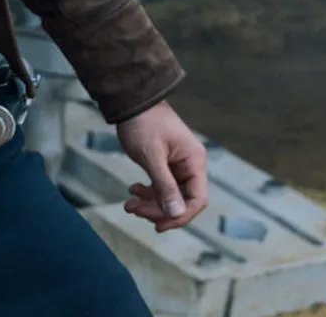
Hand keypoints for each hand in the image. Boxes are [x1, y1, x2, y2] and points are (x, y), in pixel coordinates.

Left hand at [116, 101, 208, 231]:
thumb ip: (164, 185)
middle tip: (133, 210)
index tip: (158, 225)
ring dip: (150, 203)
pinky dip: (147, 192)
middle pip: (182, 200)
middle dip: (158, 209)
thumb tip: (176, 213)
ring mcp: (178, 165)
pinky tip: (133, 191)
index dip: (180, 216)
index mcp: (195, 162)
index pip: (197, 199)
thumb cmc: (143, 124)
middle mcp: (191, 165)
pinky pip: (161, 187)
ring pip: (169, 196)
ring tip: (129, 205)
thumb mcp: (152, 156)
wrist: (131, 101)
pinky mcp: (165, 164)